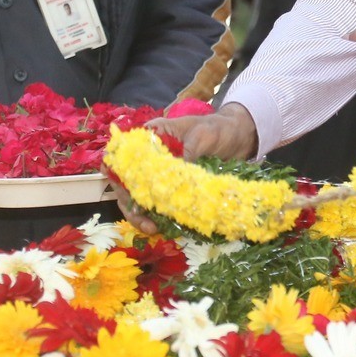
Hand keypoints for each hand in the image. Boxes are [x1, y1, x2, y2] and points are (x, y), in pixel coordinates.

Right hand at [108, 103, 259, 235]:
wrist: (239, 137)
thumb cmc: (218, 128)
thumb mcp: (203, 135)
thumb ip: (188, 152)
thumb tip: (177, 176)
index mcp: (152, 136)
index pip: (123, 154)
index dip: (116, 172)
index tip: (124, 190)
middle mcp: (150, 155)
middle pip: (126, 180)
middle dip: (130, 202)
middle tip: (142, 218)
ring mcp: (160, 172)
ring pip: (138, 196)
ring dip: (141, 214)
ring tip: (152, 228)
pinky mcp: (171, 186)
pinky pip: (157, 203)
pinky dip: (156, 215)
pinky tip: (161, 226)